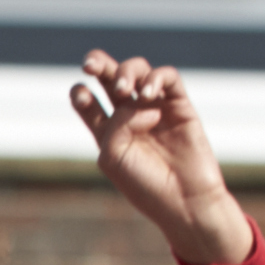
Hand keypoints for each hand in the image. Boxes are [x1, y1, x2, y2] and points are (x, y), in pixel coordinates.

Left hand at [71, 50, 254, 264]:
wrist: (183, 200)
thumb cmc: (144, 184)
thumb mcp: (114, 155)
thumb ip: (115, 124)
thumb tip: (140, 101)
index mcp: (107, 131)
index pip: (88, 100)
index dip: (80, 91)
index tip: (81, 94)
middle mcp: (130, 116)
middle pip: (111, 77)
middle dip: (98, 64)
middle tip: (90, 66)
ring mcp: (156, 108)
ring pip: (138, 71)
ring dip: (126, 72)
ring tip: (125, 91)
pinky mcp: (181, 106)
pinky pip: (168, 78)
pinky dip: (154, 79)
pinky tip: (147, 95)